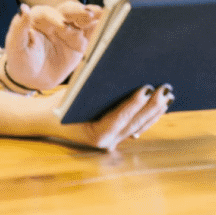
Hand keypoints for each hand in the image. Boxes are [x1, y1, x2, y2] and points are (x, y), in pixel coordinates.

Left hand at [3, 1, 102, 92]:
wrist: (31, 79)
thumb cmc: (20, 60)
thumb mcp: (15, 46)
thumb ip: (19, 28)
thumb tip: (23, 9)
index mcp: (38, 18)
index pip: (47, 12)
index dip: (54, 17)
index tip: (60, 25)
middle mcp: (56, 20)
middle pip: (68, 11)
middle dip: (77, 12)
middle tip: (87, 14)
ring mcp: (69, 31)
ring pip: (82, 20)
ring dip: (92, 16)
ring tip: (102, 14)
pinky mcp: (80, 42)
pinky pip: (91, 34)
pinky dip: (100, 29)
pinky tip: (109, 24)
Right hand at [43, 83, 173, 151]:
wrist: (48, 120)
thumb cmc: (59, 104)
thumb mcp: (74, 94)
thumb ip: (95, 88)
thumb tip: (117, 71)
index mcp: (96, 135)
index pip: (119, 118)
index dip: (134, 104)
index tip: (147, 89)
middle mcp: (107, 142)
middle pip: (134, 123)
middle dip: (152, 106)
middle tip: (165, 89)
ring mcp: (113, 142)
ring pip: (139, 127)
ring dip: (155, 111)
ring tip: (167, 95)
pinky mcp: (116, 136)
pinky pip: (136, 127)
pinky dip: (148, 116)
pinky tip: (159, 106)